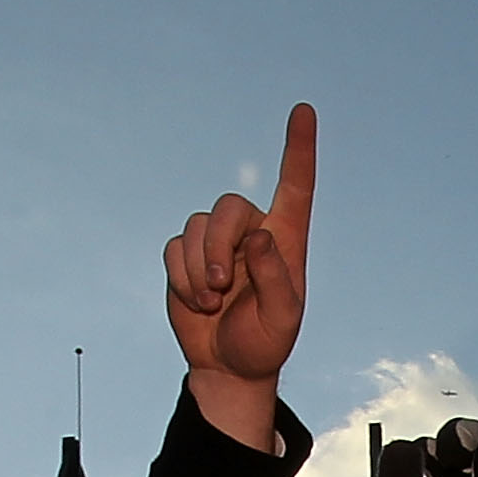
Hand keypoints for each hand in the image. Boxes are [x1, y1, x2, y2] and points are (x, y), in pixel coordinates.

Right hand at [164, 102, 315, 453]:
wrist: (229, 366)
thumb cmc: (265, 342)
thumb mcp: (282, 319)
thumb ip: (275, 278)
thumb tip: (259, 235)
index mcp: (286, 239)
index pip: (295, 186)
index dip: (299, 148)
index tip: (303, 110)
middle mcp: (251, 231)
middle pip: (228, 207)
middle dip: (218, 244)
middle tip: (220, 284)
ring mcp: (216, 242)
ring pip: (197, 227)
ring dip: (198, 268)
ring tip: (212, 301)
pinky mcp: (185, 256)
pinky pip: (174, 249)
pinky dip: (181, 279)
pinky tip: (197, 302)